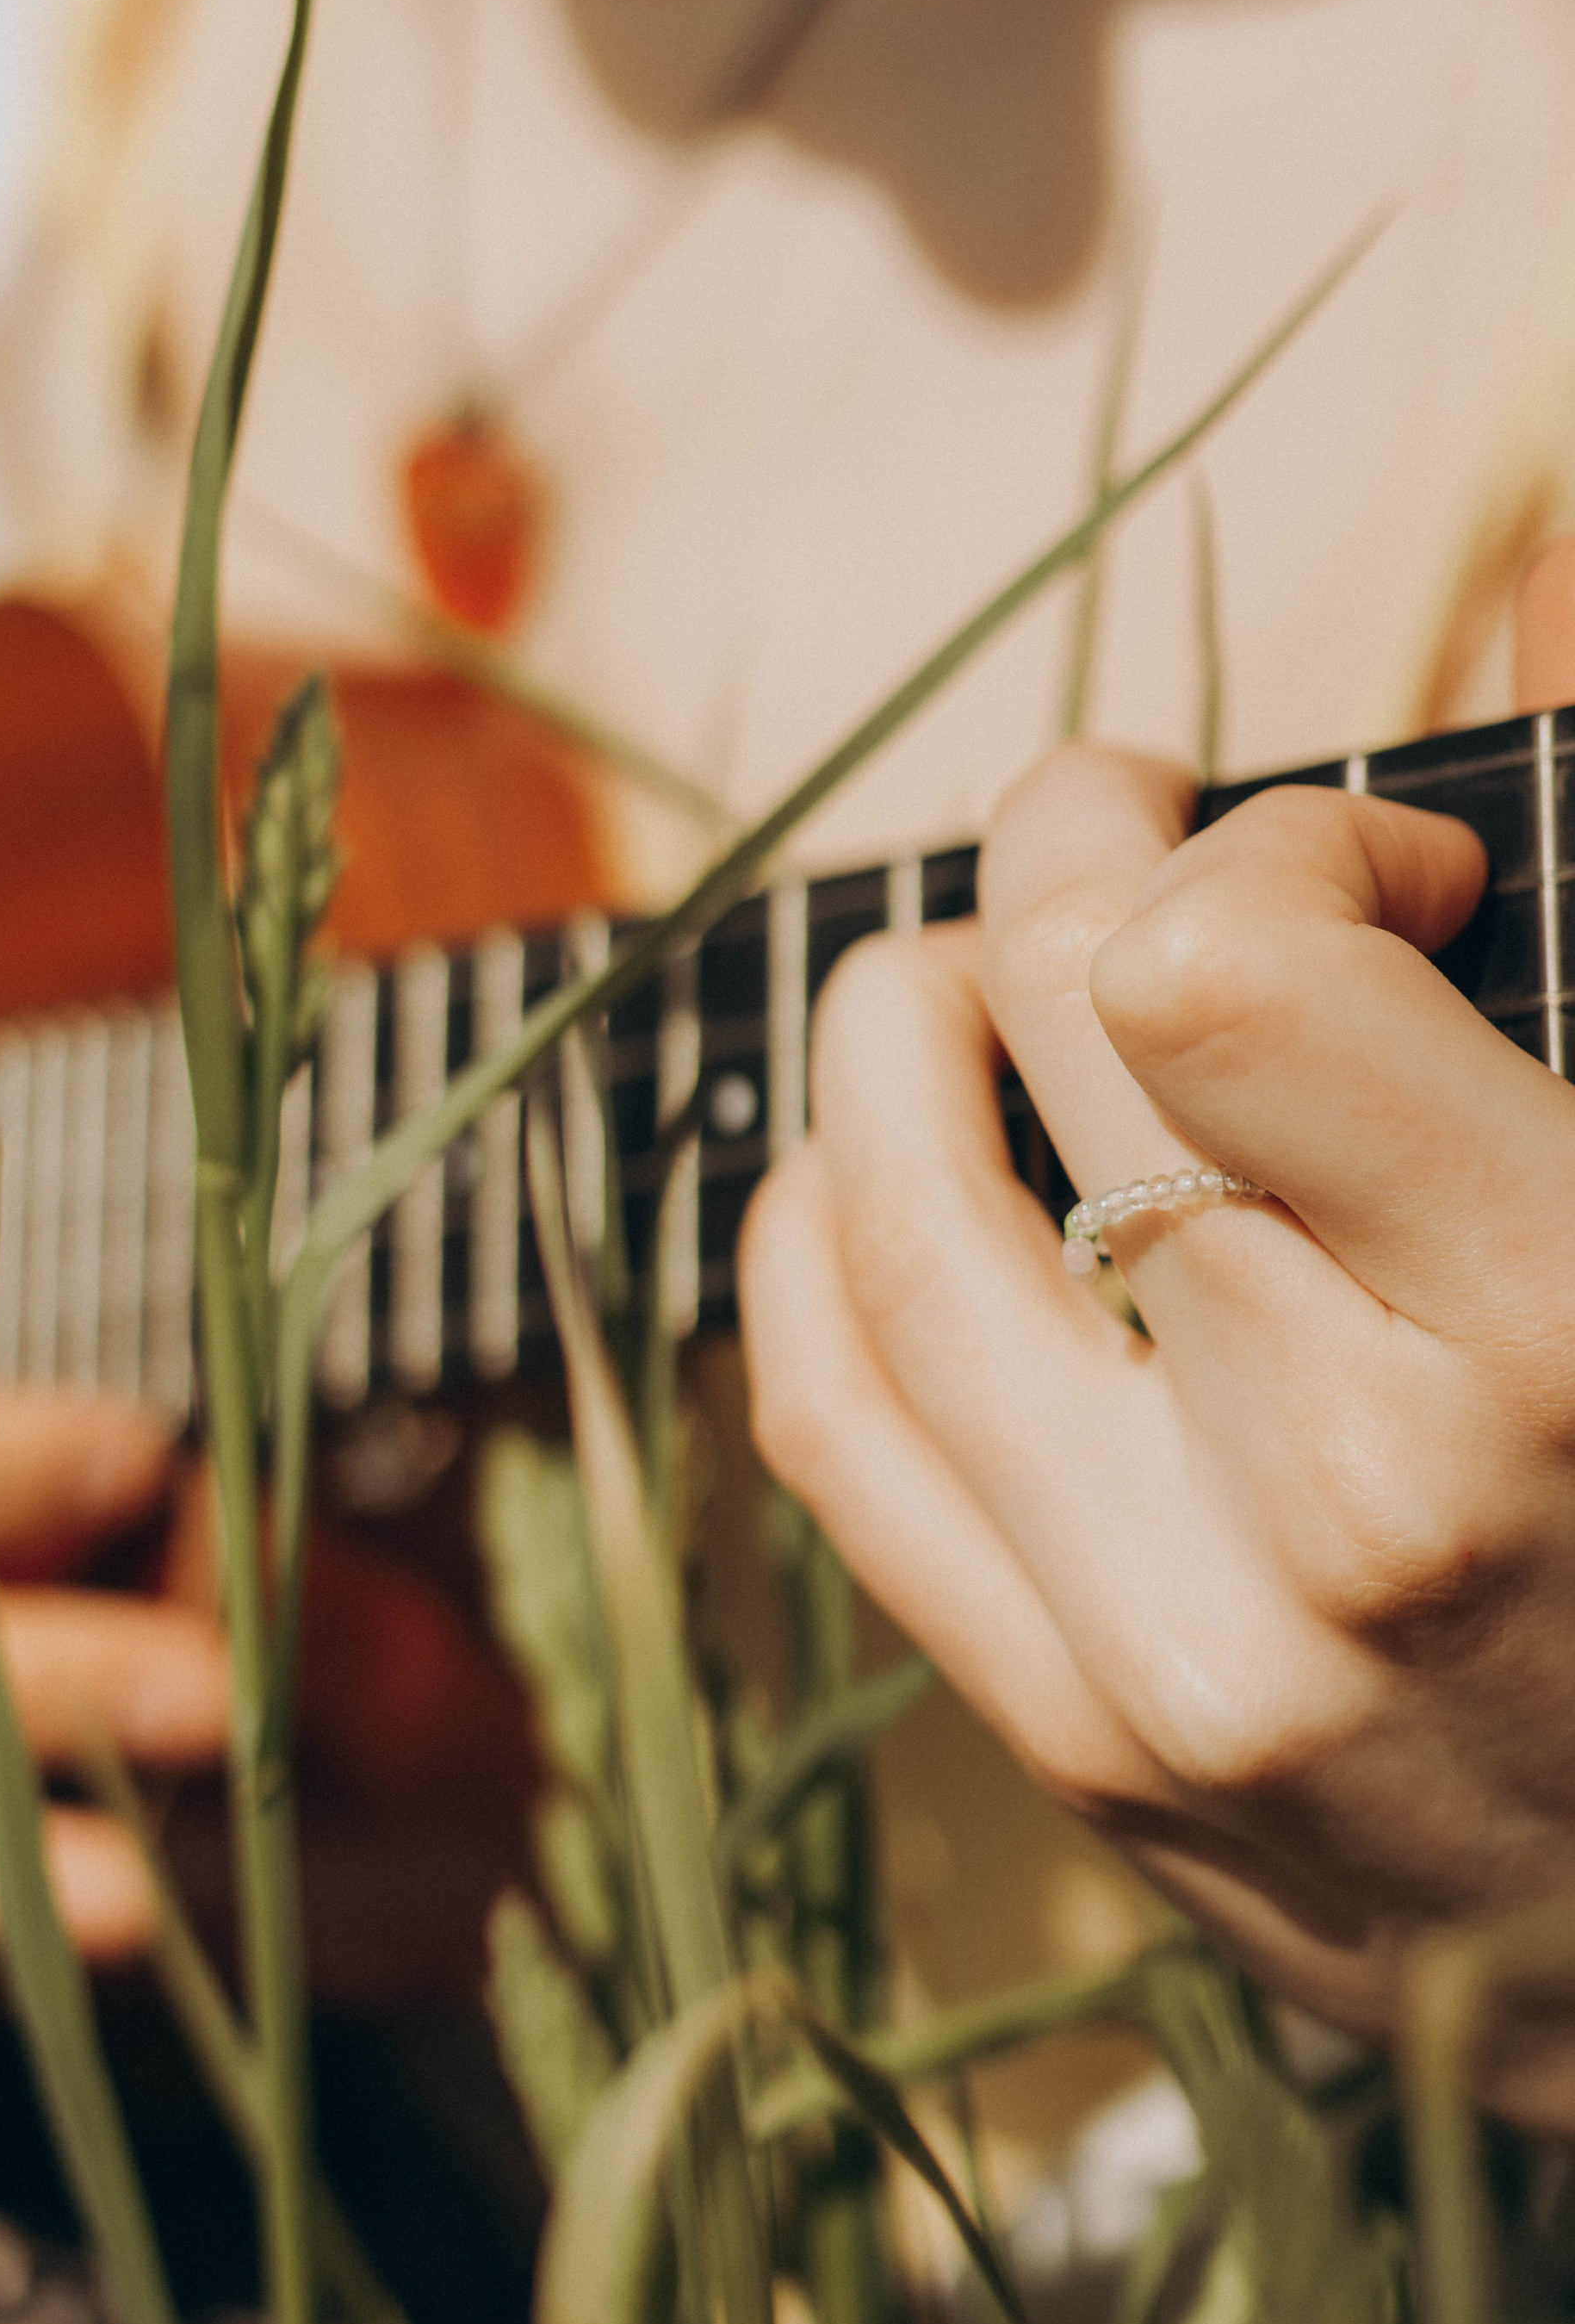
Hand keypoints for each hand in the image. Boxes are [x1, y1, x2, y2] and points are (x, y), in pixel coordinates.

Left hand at [739, 545, 1574, 2114]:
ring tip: (1004, 975)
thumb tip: (1524, 586)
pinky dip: (820, 1227)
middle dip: (1085, 852)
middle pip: (1046, 1025)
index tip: (1386, 874)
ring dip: (908, 1008)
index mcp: (1545, 1348)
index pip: (1212, 969)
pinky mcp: (1065, 1737)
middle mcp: (1324, 1510)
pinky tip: (886, 1157)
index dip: (1282, 840)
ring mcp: (1157, 1647)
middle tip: (1163, 848)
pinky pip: (828, 1413)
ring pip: (882, 1203)